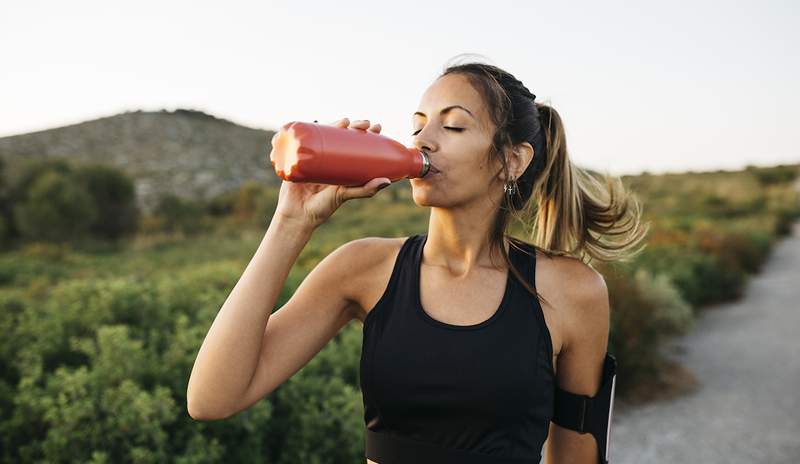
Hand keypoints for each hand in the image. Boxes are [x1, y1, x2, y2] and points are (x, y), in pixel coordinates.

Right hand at [273, 118, 391, 228]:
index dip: (366, 133)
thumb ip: (364, 190)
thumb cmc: (322, 208)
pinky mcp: (296, 156)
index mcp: (341, 165)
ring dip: (334, 123)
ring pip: (324, 134)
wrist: (296, 215)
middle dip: (353, 125)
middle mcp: (328, 158)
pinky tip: (316, 122)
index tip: (376, 127)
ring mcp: (312, 156)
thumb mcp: (345, 195)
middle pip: (341, 135)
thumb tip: (387, 181)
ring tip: (345, 121)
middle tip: (364, 124)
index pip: (355, 144)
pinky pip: (302, 140)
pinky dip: (307, 129)